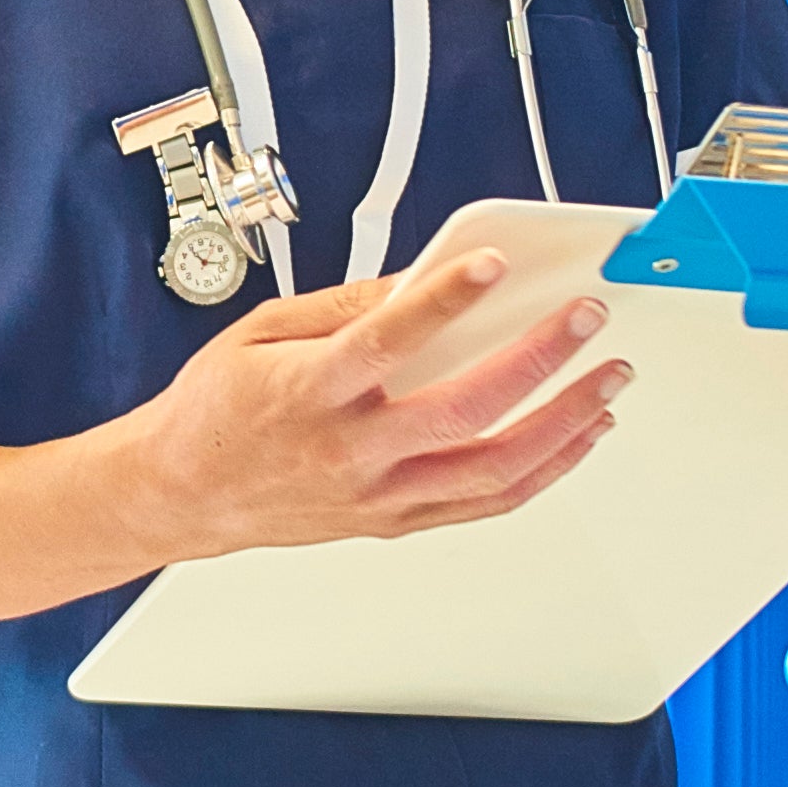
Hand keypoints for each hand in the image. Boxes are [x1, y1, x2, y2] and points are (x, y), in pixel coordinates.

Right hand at [122, 247, 630, 566]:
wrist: (181, 494)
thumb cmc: (216, 412)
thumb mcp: (260, 332)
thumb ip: (344, 305)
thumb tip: (419, 281)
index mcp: (311, 391)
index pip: (389, 340)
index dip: (445, 299)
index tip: (491, 264)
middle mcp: (350, 450)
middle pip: (466, 410)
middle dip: (540, 361)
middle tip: (584, 321)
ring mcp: (377, 495)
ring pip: (492, 470)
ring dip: (563, 424)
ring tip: (606, 383)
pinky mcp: (392, 522)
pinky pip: (484, 504)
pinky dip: (542, 472)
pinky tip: (574, 440)